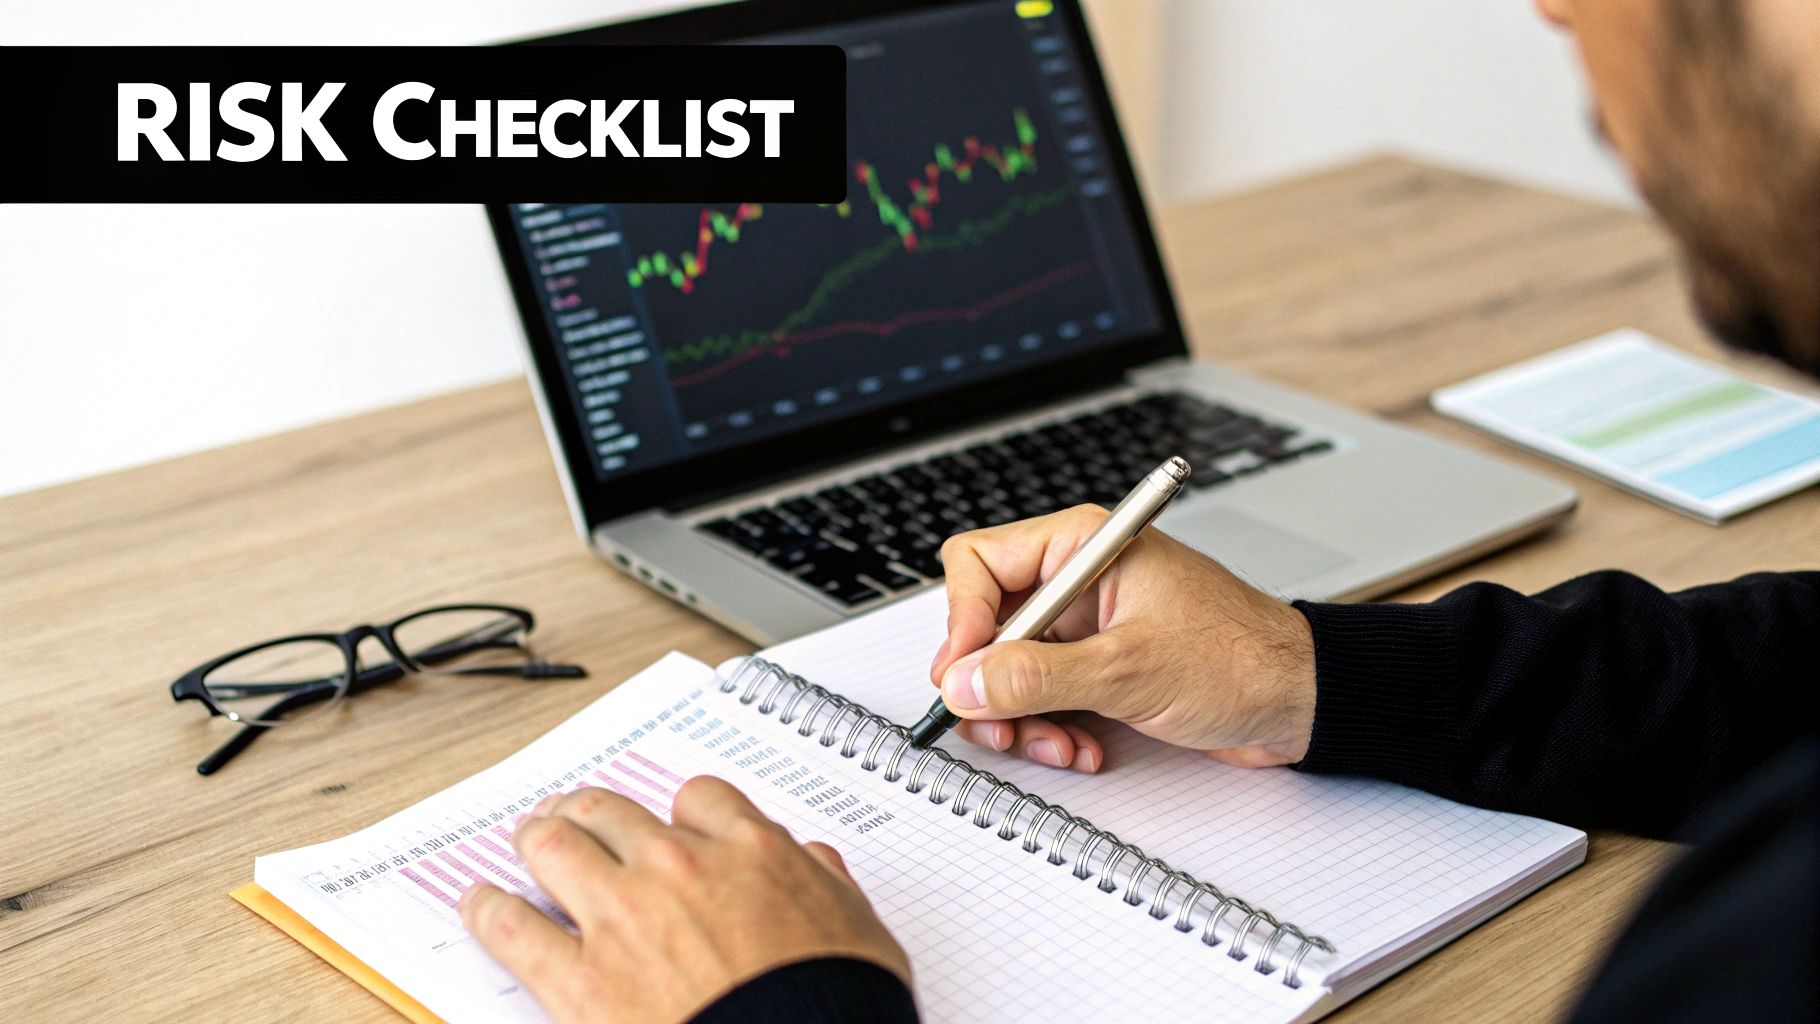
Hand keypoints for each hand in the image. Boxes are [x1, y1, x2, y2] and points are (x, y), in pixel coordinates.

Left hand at [459, 777, 909, 1023]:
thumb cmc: (838, 1002)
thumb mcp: (859, 930)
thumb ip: (828, 885)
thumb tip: (816, 861)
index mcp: (750, 851)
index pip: (699, 798)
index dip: (680, 810)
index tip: (674, 824)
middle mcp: (679, 868)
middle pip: (612, 811)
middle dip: (590, 811)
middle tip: (575, 815)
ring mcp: (622, 917)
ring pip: (554, 847)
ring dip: (536, 839)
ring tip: (526, 840)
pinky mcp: (579, 979)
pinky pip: (513, 926)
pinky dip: (489, 909)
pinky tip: (482, 903)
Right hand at [929, 505, 1317, 771]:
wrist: (1300, 701)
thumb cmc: (1240, 659)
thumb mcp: (1127, 670)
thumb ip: (1037, 677)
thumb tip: (965, 684)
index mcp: (1083, 547)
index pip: (978, 565)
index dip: (963, 623)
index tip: (965, 677)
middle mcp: (1078, 580)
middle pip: (987, 626)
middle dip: (991, 685)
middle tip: (998, 726)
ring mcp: (1087, 627)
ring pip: (1009, 671)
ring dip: (1022, 718)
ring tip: (1054, 746)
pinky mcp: (1098, 667)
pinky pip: (1043, 696)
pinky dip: (1051, 729)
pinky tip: (1082, 748)